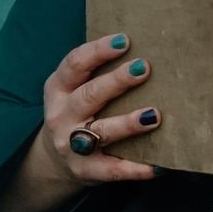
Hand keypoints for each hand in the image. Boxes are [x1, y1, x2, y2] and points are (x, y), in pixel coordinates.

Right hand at [37, 32, 160, 190]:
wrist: (53, 161)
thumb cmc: (76, 113)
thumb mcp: (72, 90)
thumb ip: (95, 72)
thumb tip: (142, 46)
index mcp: (57, 89)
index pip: (75, 65)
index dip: (98, 51)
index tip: (124, 40)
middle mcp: (61, 116)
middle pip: (90, 95)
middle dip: (117, 81)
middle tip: (144, 68)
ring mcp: (72, 146)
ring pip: (102, 132)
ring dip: (128, 123)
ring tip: (154, 115)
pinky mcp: (86, 171)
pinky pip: (114, 170)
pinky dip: (136, 168)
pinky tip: (159, 166)